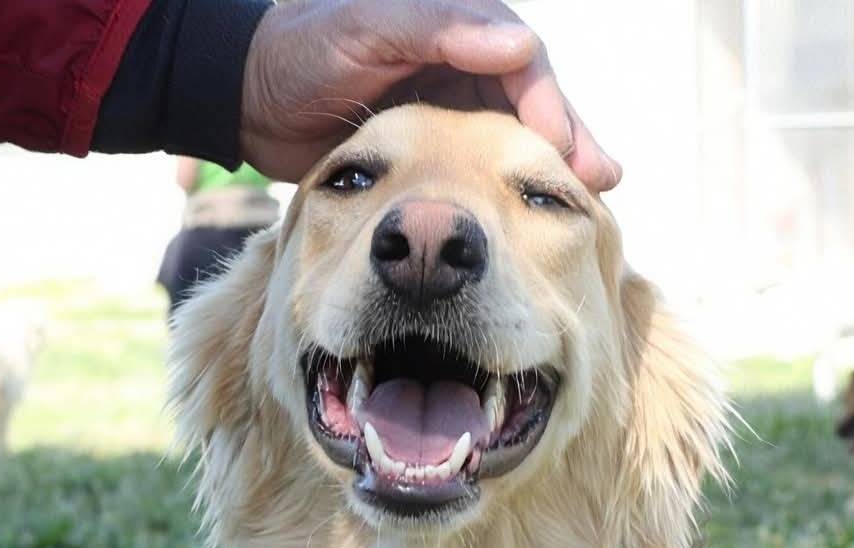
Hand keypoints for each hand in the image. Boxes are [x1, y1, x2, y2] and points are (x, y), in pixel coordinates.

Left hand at [239, 0, 620, 190]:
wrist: (252, 99)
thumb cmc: (301, 52)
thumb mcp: (364, 28)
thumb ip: (437, 28)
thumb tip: (521, 43)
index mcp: (457, 26)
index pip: (525, 64)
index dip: (552, 106)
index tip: (563, 151)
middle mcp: (467, 62)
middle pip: (537, 102)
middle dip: (571, 140)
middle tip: (602, 183)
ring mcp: (457, 105)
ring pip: (520, 136)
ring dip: (554, 168)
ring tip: (590, 203)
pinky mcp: (440, 145)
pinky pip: (490, 164)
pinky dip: (516, 188)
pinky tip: (540, 215)